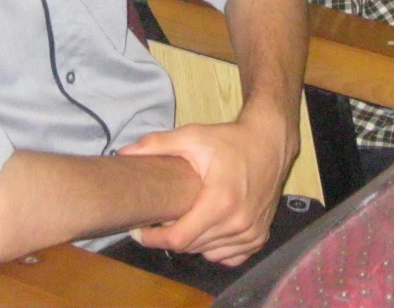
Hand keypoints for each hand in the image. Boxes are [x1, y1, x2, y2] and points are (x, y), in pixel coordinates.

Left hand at [117, 104, 295, 265]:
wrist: (270, 142)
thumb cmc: (230, 140)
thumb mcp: (192, 136)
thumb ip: (156, 145)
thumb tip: (123, 152)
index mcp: (219, 202)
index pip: (178, 239)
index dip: (154, 238)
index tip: (140, 229)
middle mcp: (238, 223)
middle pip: (191, 247)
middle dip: (171, 236)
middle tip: (160, 219)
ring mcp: (251, 233)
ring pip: (209, 253)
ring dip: (193, 242)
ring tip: (183, 221)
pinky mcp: (259, 236)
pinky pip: (229, 256)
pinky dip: (215, 248)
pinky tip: (208, 229)